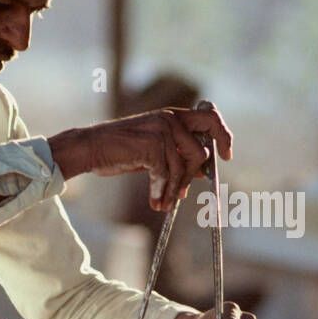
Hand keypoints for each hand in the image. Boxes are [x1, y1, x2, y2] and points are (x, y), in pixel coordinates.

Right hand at [48, 105, 232, 210]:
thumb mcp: (155, 151)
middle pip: (201, 149)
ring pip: (182, 168)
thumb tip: (203, 171)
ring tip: (165, 203)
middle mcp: (170, 119)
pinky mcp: (152, 146)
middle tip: (183, 193)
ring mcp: (161, 131)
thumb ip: (178, 155)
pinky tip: (155, 200)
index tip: (226, 157)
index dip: (224, 136)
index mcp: (173, 115)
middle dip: (195, 174)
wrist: (92, 148)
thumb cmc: (121, 149)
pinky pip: (165, 175)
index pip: (210, 117)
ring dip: (174, 189)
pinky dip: (161, 192)